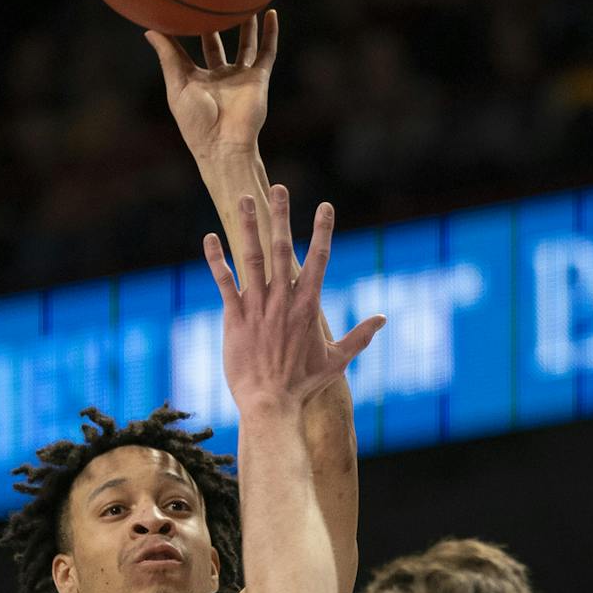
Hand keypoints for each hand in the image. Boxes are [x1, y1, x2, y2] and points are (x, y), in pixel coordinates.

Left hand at [146, 11, 278, 161]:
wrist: (224, 143)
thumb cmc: (196, 121)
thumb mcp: (176, 85)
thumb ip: (167, 56)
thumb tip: (149, 29)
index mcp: (198, 79)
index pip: (188, 50)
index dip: (183, 32)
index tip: (176, 8)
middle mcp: (220, 76)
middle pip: (217, 44)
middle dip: (214, 24)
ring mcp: (241, 77)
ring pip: (245, 44)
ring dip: (246, 24)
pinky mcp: (258, 79)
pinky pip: (267, 53)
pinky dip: (271, 34)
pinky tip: (271, 13)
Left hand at [205, 184, 384, 409]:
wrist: (271, 405)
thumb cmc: (304, 386)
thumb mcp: (338, 361)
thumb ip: (360, 336)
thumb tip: (383, 319)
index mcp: (308, 307)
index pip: (319, 260)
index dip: (323, 231)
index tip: (325, 206)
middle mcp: (283, 300)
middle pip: (283, 249)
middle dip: (281, 216)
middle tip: (279, 188)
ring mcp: (258, 307)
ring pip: (252, 258)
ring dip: (247, 227)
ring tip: (244, 199)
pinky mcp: (235, 317)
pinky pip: (224, 282)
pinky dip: (216, 259)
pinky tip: (209, 237)